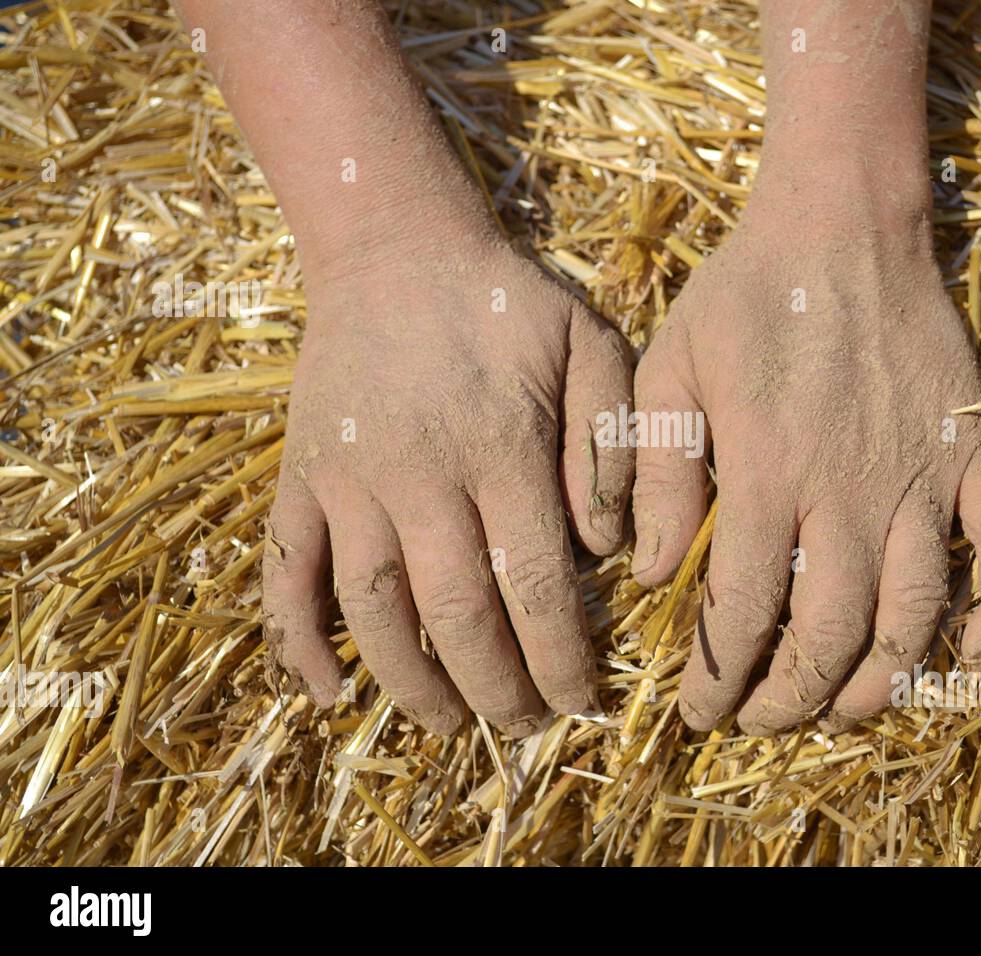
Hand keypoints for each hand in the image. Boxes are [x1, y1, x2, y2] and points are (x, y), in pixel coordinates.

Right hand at [263, 237, 632, 736]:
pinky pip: (287, 569)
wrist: (395, 248)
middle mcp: (420, 476)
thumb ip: (614, 444)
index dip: (561, 656)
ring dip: (410, 683)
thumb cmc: (507, 302)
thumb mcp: (590, 346)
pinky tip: (327, 692)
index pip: (535, 584)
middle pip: (456, 615)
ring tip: (447, 728)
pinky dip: (297, 637)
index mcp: (501, 449)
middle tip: (525, 726)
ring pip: (373, 608)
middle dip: (497, 687)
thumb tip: (607, 550)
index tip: (581, 701)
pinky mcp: (302, 477)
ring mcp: (349, 480)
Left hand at [631, 205, 980, 734]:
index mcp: (768, 473)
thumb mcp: (669, 368)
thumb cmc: (746, 295)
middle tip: (763, 719)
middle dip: (792, 697)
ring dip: (882, 681)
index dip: (719, 677)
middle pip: (831, 633)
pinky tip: (977, 657)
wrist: (841, 222)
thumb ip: (657, 472)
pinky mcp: (974, 453)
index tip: (700, 713)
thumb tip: (651, 573)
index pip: (743, 611)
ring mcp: (923, 476)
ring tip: (844, 711)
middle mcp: (851, 491)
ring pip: (916, 614)